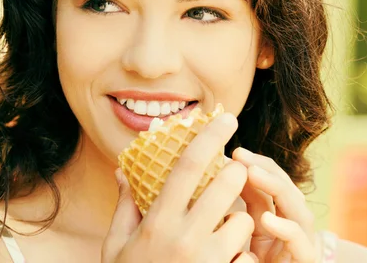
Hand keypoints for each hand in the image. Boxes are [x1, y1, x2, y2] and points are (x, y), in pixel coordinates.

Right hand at [102, 113, 257, 262]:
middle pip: (226, 184)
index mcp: (157, 223)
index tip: (225, 118)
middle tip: (231, 174)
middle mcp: (184, 238)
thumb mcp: (117, 247)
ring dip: (237, 219)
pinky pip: (248, 257)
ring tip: (222, 229)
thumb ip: (125, 207)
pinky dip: (242, 256)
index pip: (187, 166)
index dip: (209, 137)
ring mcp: (208, 262)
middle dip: (234, 174)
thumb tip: (123, 170)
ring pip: (242, 219)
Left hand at [231, 147, 316, 262]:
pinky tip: (267, 219)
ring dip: (277, 189)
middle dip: (266, 169)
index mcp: (275, 222)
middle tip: (240, 154)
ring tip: (251, 173)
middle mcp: (291, 231)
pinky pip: (301, 247)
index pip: (270, 186)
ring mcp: (300, 248)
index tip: (232, 152)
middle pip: (287, 192)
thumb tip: (211, 175)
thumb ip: (234, 210)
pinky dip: (287, 231)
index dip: (255, 165)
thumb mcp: (238, 237)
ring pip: (300, 213)